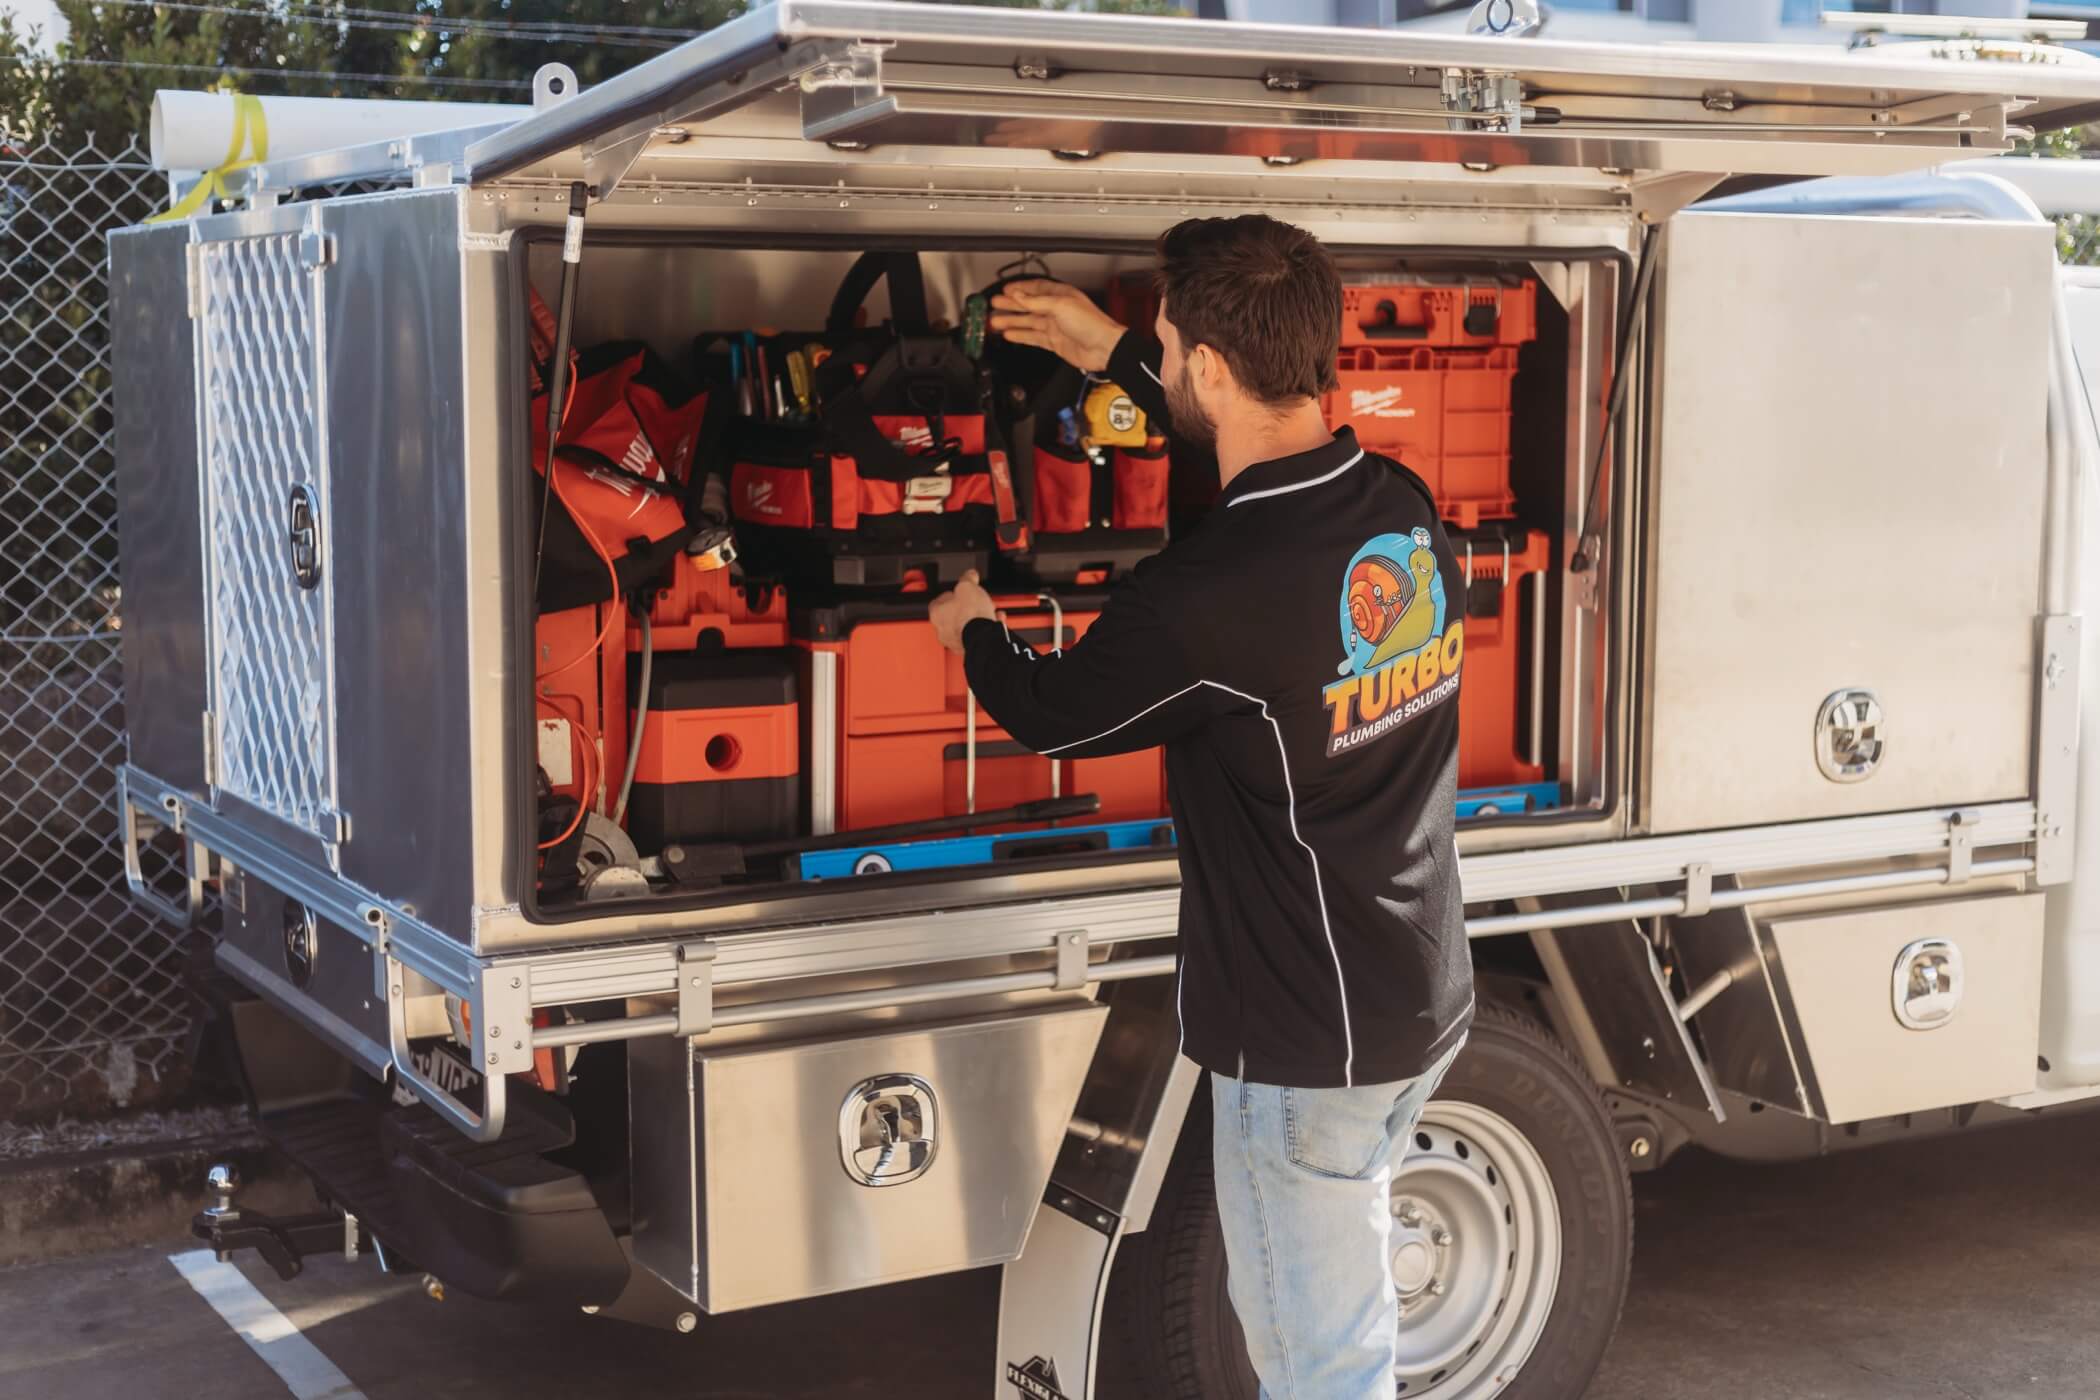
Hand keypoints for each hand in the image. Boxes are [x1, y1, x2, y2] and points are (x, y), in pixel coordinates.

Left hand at [930, 569, 999, 654]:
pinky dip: (984, 629)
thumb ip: (968, 579)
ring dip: (977, 618)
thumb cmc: (971, 614)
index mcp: (936, 613)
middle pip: (953, 615)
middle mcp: (942, 630)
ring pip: (965, 626)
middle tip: (976, 601)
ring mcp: (954, 641)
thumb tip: (970, 575)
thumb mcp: (968, 586)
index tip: (961, 591)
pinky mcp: (968, 648)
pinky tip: (994, 622)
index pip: (939, 601)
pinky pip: (975, 635)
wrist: (983, 635)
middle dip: (967, 607)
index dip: (952, 594)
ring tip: (989, 611)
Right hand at [988, 279, 1124, 374]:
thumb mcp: (1060, 306)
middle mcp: (1056, 309)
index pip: (1034, 289)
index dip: (1018, 289)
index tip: (1004, 290)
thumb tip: (1018, 296)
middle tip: (994, 305)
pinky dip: (1020, 336)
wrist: (1103, 348)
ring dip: (1011, 321)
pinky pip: (1033, 337)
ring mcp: (1054, 326)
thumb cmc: (1090, 324)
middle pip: (1028, 305)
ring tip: (994, 321)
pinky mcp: (1054, 342)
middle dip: (1010, 305)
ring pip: (1028, 322)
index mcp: (1060, 295)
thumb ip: (1036, 302)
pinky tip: (1010, 335)